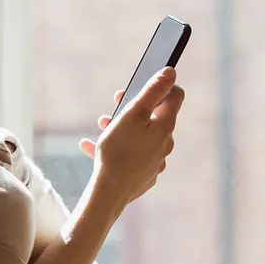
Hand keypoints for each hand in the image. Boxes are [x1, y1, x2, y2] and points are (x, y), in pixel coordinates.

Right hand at [80, 73, 181, 207]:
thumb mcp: (133, 112)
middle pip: (154, 117)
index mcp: (165, 126)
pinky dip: (113, 148)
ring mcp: (154, 161)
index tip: (142, 84)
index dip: (161, 85)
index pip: (175, 96)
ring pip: (139, 136)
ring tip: (101, 124)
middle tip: (116, 100)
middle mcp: (164, 143)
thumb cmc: (120, 149)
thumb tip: (171, 72)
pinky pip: (128, 156)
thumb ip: (153, 91)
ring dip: (120, 126)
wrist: (110, 191)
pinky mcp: (141, 175)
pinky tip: (88, 146)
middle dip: (134, 106)